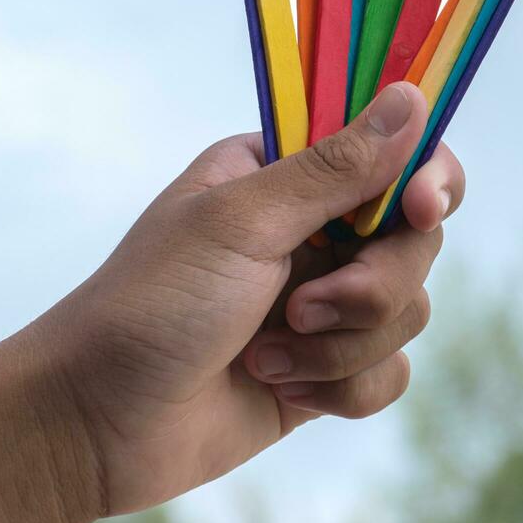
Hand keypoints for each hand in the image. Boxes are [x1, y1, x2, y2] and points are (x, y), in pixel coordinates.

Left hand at [33, 81, 464, 517]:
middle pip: (416, 242)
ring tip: (263, 356)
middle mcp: (312, 231)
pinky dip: (341, 387)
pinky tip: (277, 389)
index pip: (395, 154)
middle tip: (300, 307)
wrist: (97, 424)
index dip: (426, 180)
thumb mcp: (243, 224)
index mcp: (286, 175)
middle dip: (370, 286)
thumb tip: (414, 98)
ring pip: (408, 312)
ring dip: (339, 344)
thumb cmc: (152, 305)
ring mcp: (323, 303)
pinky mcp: (326, 370)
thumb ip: (337, 169)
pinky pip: (389, 373)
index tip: (421, 209)